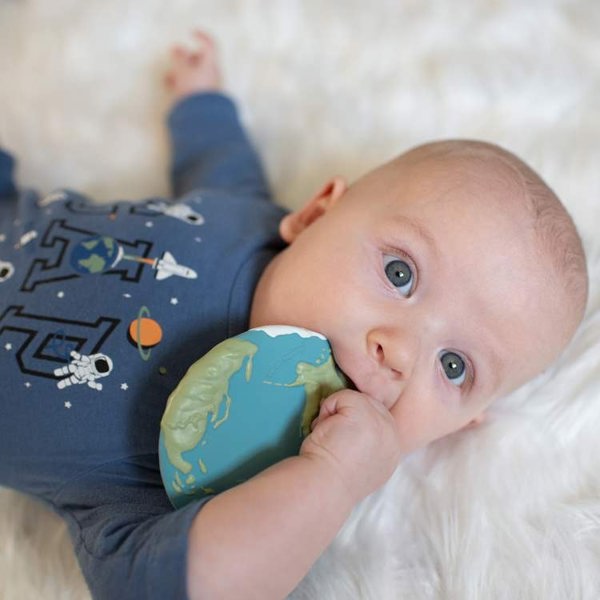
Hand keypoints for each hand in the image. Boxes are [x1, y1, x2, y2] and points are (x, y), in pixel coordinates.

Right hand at [164, 30, 222, 102]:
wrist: (202, 118)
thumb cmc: (194, 91)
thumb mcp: (182, 70)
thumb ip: (179, 58)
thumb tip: (177, 49)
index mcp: (211, 65)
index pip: (210, 45)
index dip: (202, 37)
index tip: (192, 33)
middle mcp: (213, 75)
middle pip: (201, 60)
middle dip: (186, 58)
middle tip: (175, 57)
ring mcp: (210, 87)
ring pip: (196, 74)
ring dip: (182, 73)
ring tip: (170, 78)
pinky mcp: (205, 99)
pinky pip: (195, 86)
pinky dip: (184, 84)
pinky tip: (174, 89)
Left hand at [300, 389, 401, 503]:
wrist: (324, 487)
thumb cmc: (332, 481)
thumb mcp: (361, 465)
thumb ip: (368, 445)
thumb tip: (353, 425)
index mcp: (392, 452)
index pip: (377, 421)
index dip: (355, 425)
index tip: (340, 443)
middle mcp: (393, 436)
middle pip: (369, 407)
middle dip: (347, 417)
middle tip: (332, 439)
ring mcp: (381, 421)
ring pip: (355, 400)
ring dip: (336, 414)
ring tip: (328, 436)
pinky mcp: (364, 410)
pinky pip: (342, 396)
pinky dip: (327, 409)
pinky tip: (323, 430)